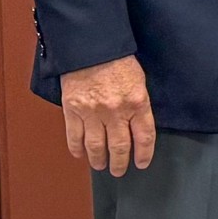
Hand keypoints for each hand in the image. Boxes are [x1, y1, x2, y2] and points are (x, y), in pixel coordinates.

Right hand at [60, 55, 154, 176]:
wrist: (90, 47)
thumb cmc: (117, 59)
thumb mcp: (139, 81)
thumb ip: (138, 103)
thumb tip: (137, 123)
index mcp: (137, 103)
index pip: (144, 137)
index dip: (144, 153)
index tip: (142, 163)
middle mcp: (116, 111)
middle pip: (120, 146)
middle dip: (119, 162)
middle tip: (118, 171)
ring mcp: (92, 112)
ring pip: (96, 145)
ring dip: (98, 159)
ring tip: (100, 165)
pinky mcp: (73, 109)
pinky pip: (74, 135)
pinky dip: (76, 147)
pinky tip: (79, 154)